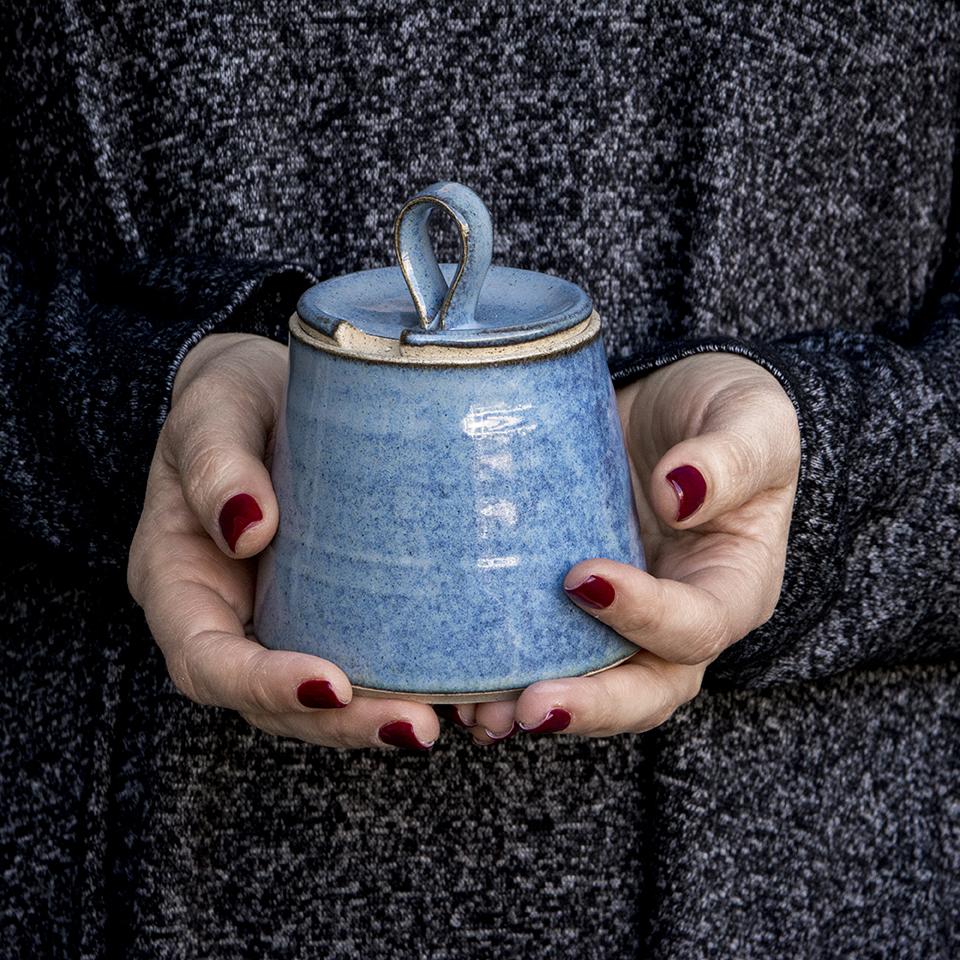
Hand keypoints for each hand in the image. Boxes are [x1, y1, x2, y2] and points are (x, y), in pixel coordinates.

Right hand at [127, 334, 439, 749]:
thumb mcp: (211, 413)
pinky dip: (419, 680)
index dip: (263, 688)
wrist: (274, 393)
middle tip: (417, 724)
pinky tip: (475, 685)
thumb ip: (215, 464)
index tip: (331, 686)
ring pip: (331, 699)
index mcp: (182, 585)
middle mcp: (234, 620)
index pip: (208, 663)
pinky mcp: (342, 609)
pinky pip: (372, 658)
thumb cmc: (229, 401)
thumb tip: (246, 529)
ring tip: (462, 716)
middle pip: (277, 705)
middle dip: (347, 725)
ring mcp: (289, 621)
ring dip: (388, 716)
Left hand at [461, 353, 800, 742]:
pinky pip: (547, 655)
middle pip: (648, 689)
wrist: (663, 407)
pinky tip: (461, 686)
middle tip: (531, 706)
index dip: (646, 615)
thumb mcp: (751, 418)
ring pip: (592, 689)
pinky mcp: (570, 607)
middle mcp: (679, 619)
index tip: (581, 579)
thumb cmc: (720, 411)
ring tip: (482, 713)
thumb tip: (678, 492)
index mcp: (734, 585)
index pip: (699, 623)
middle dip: (592, 706)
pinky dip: (508, 677)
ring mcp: (622, 620)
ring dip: (539, 708)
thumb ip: (731, 456)